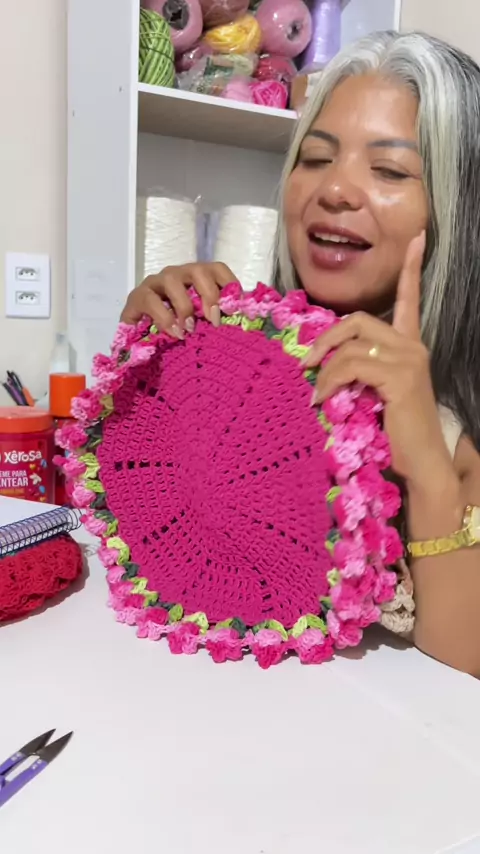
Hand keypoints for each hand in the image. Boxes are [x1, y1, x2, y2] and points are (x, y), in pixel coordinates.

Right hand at [121, 262, 237, 337]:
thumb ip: (220, 320)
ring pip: (172, 280)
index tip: (237, 309)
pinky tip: (174, 333)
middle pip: (198, 270)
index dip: (230, 284)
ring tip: (189, 329)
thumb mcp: (202, 326)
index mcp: (197, 279)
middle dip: (209, 294)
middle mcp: (178, 276)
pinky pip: (149, 299)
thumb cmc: (178, 332)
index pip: (217, 270)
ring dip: (184, 305)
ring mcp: (156, 283)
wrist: (140, 344)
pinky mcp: (136, 297)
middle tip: (214, 320)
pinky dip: (163, 317)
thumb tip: (246, 321)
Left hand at [303, 232, 452, 486]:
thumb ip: (358, 372)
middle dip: (325, 338)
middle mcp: (411, 346)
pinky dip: (329, 381)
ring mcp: (408, 359)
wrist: (420, 463)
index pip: (409, 299)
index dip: (412, 268)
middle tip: (306, 363)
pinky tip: (321, 400)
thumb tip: (320, 366)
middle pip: (358, 320)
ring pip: (350, 344)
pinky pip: (350, 366)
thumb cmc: (394, 433)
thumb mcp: (374, 394)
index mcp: (408, 346)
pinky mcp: (399, 376)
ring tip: (312, 391)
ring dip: (323, 367)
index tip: (418, 238)